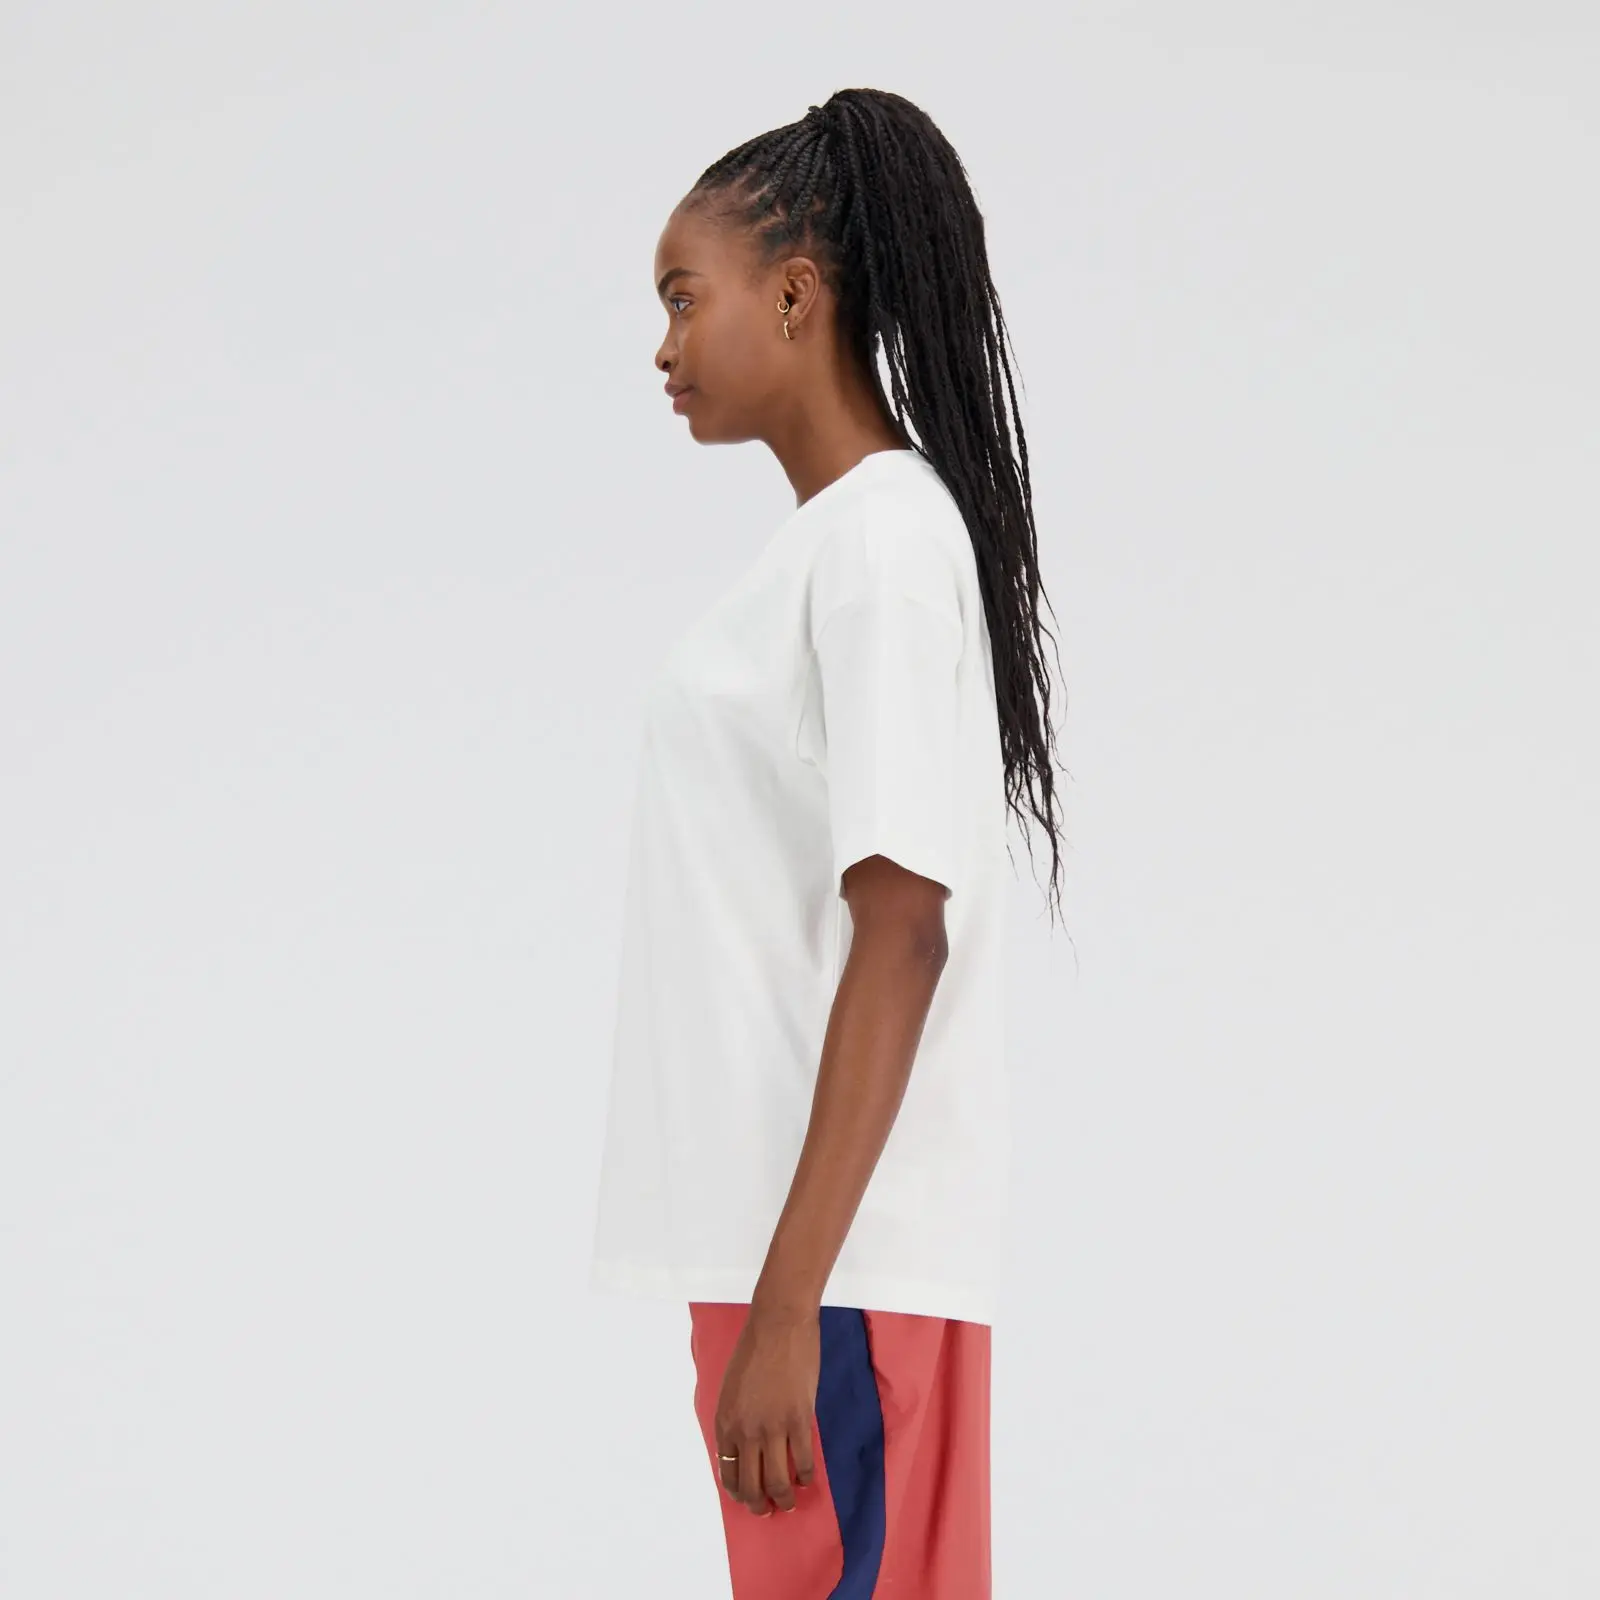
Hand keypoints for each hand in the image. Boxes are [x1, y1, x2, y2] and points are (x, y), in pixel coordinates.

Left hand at [713, 1304, 819, 1515]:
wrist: (779, 1323)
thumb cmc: (753, 1348)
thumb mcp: (731, 1387)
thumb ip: (736, 1418)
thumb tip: (745, 1446)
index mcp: (725, 1421)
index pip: (728, 1472)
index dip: (739, 1491)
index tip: (748, 1496)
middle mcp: (745, 1431)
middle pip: (752, 1485)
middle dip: (760, 1504)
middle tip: (769, 1509)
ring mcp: (773, 1427)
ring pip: (778, 1482)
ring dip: (784, 1499)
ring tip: (789, 1502)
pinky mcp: (799, 1420)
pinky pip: (803, 1461)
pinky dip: (805, 1477)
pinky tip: (807, 1478)